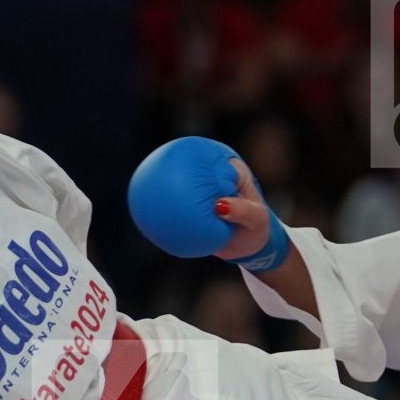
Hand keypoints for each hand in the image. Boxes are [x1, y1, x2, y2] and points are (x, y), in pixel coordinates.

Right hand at [127, 136, 285, 263]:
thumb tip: (219, 206)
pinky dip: (165, 214)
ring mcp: (202, 194)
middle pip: (189, 167)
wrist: (253, 247)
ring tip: (141, 188)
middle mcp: (213, 178)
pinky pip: (178, 211)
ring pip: (180, 187)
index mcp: (229, 171)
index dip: (192, 152)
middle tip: (152, 166)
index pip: (209, 156)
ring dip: (162, 187)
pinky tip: (148, 218)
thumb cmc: (258, 228)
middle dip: (170, 163)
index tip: (176, 153)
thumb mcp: (256, 219)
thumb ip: (241, 211)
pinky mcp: (193, 212)